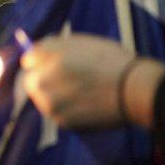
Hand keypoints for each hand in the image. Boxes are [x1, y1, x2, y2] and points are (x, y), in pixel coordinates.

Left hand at [20, 34, 164, 129]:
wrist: (135, 90)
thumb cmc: (111, 61)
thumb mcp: (80, 42)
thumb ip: (52, 46)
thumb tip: (31, 54)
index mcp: (47, 58)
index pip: (29, 59)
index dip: (42, 60)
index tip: (53, 62)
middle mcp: (43, 81)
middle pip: (31, 81)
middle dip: (43, 78)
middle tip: (67, 79)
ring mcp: (51, 104)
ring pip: (43, 98)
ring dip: (54, 95)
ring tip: (80, 91)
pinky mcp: (62, 121)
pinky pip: (57, 112)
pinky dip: (66, 109)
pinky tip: (85, 103)